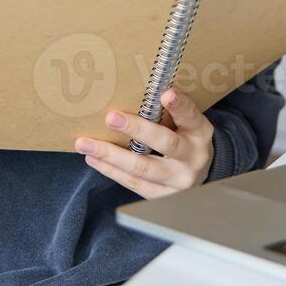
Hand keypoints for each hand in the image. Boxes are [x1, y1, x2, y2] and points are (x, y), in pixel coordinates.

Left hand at [73, 87, 214, 198]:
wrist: (197, 172)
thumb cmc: (185, 139)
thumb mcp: (186, 122)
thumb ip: (168, 110)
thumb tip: (140, 89)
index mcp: (200, 133)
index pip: (190, 117)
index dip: (179, 106)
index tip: (166, 93)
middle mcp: (193, 158)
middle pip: (165, 144)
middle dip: (136, 130)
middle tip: (111, 117)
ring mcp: (179, 181)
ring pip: (142, 168)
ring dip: (111, 155)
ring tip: (86, 144)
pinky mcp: (162, 196)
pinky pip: (134, 184)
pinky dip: (112, 171)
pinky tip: (94, 159)